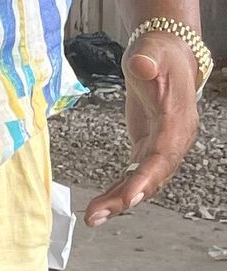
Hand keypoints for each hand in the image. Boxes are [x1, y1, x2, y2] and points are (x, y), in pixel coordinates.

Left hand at [82, 32, 202, 224]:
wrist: (167, 55)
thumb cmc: (158, 54)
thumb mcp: (150, 53)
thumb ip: (146, 61)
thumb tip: (142, 67)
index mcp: (178, 121)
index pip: (163, 155)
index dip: (147, 177)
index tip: (129, 196)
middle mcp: (174, 140)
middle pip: (154, 176)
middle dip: (128, 198)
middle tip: (98, 215)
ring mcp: (162, 146)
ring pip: (144, 181)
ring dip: (119, 201)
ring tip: (92, 217)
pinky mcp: (149, 147)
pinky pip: (135, 174)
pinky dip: (118, 190)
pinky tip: (100, 205)